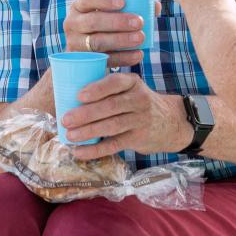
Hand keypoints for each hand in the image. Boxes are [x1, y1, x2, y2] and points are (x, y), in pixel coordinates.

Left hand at [61, 73, 190, 159]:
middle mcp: (139, 100)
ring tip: (69, 136)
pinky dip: (95, 150)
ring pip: (111, 126)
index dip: (97, 89)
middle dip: (86, 114)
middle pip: (111, 107)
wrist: (171, 122)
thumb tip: (66, 90)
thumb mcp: (130, 88)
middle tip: (65, 119)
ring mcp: (140, 120)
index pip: (115, 83)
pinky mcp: (138, 139)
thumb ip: (108, 88)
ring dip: (88, 132)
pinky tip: (79, 152)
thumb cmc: (138, 102)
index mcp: (133, 83)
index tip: (78, 95)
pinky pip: (114, 145)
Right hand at [64, 0, 145, 68]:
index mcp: (79, 6)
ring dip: (121, 40)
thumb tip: (155, 6)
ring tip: (141, 38)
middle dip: (117, 22)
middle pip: (93, 22)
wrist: (89, 51)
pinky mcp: (83, 62)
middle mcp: (72, 24)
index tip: (123, 2)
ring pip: (97, 42)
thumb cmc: (105, 24)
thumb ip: (133, 6)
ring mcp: (75, 44)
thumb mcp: (112, 12)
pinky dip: (123, 58)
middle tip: (139, 22)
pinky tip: (138, 54)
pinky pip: (103, 60)